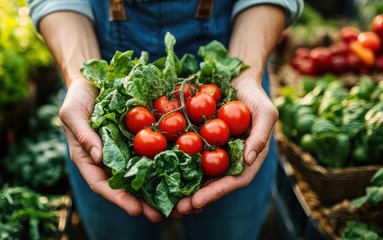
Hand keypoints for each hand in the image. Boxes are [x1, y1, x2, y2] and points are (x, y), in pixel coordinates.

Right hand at [59, 77, 163, 221]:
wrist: (93, 81)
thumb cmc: (77, 98)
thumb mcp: (72, 113)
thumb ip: (83, 134)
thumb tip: (98, 158)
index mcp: (88, 159)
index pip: (102, 184)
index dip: (118, 199)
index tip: (135, 210)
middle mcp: (108, 159)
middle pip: (125, 186)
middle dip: (142, 202)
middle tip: (162, 215)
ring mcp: (124, 150)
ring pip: (140, 174)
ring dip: (156, 189)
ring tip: (175, 203)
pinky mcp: (137, 139)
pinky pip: (150, 153)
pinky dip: (162, 165)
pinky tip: (178, 173)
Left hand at [172, 77, 277, 217]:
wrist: (237, 79)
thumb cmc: (256, 96)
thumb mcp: (266, 112)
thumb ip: (261, 135)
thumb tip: (250, 160)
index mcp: (247, 159)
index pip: (233, 181)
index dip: (215, 193)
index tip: (196, 202)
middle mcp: (229, 159)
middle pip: (212, 184)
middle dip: (195, 198)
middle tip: (176, 210)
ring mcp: (213, 151)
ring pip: (197, 174)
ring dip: (183, 188)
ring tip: (165, 200)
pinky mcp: (199, 140)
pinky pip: (186, 153)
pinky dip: (174, 164)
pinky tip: (158, 171)